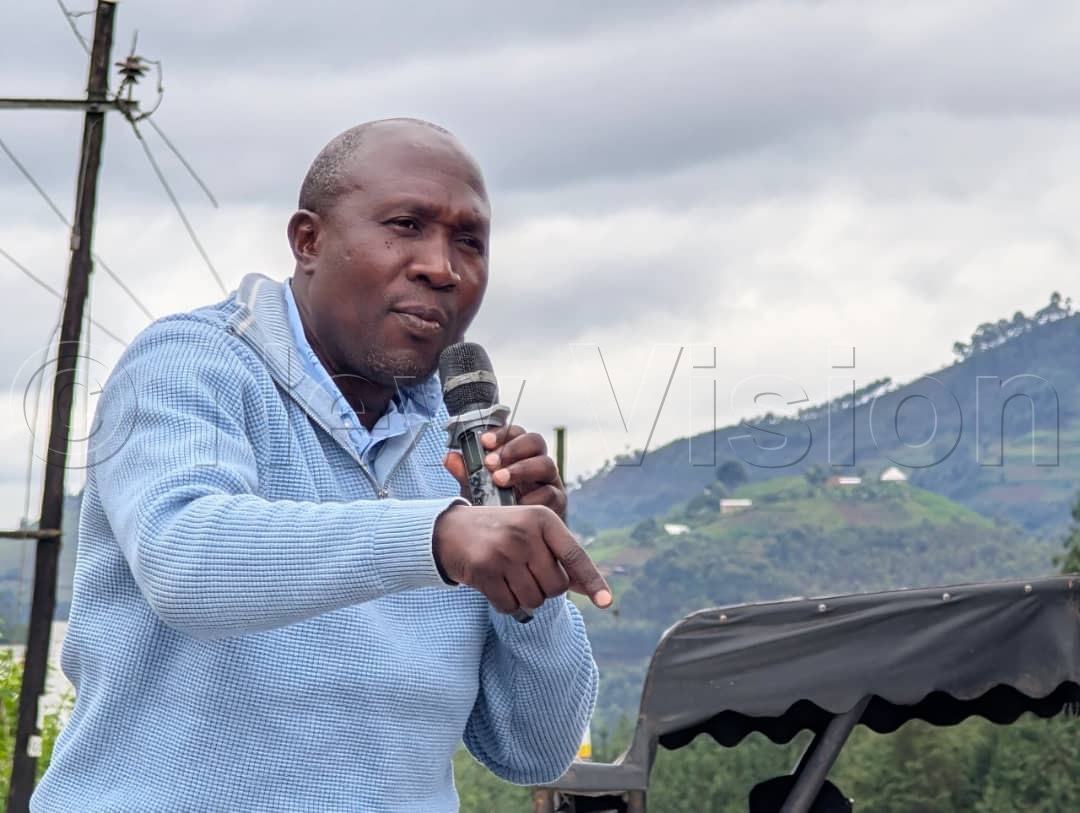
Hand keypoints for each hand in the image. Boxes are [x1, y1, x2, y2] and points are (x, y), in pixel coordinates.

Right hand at [432, 503, 612, 613]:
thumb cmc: (501, 532)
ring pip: (534, 599)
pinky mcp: (484, 570)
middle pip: (556, 587)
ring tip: (509, 576)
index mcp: (543, 518)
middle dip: (545, 588)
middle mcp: (525, 532)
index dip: (592, 581)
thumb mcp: (532, 532)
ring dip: (525, 597)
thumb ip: (559, 557)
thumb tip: (589, 589)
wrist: (451, 529)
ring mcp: (503, 551)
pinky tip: (495, 585)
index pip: (574, 555)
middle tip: (526, 574)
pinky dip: (506, 603)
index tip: (606, 602)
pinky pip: (510, 606)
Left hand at [444, 426, 566, 519]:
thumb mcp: (477, 489)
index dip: (502, 433)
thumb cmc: (496, 507)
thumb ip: (466, 473)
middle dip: (512, 449)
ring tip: (499, 480)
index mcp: (520, 454)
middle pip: (535, 442)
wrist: (512, 540)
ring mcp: (550, 481)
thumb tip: (449, 458)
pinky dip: (533, 497)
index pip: (516, 433)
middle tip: (491, 463)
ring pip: (546, 464)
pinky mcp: (558, 503)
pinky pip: (552, 494)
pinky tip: (517, 503)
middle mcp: (537, 463)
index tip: (484, 442)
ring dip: (521, 469)